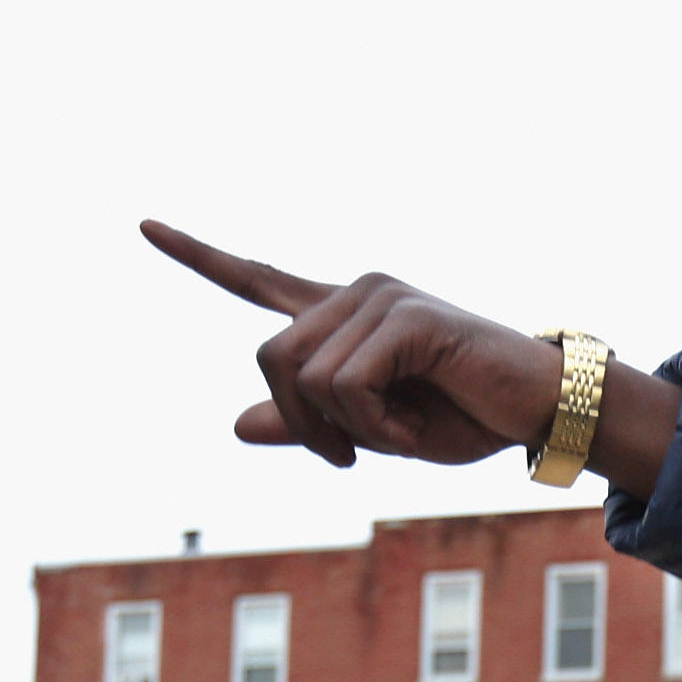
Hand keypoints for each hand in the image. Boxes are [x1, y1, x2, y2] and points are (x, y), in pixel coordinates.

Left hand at [142, 221, 555, 468]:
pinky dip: (375, 427)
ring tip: (400, 434)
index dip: (199, 256)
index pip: (257, 279)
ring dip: (349, 430)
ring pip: (305, 376)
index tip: (145, 225)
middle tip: (350, 456)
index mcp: (340, 318)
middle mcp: (352, 295)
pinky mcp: (403, 315)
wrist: (535, 412)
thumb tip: (237, 425)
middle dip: (304, 425)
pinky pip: (347, 384)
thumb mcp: (373, 434)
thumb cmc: (465, 417)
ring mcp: (377, 298)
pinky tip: (415, 427)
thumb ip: (308, 424)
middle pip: (271, 359)